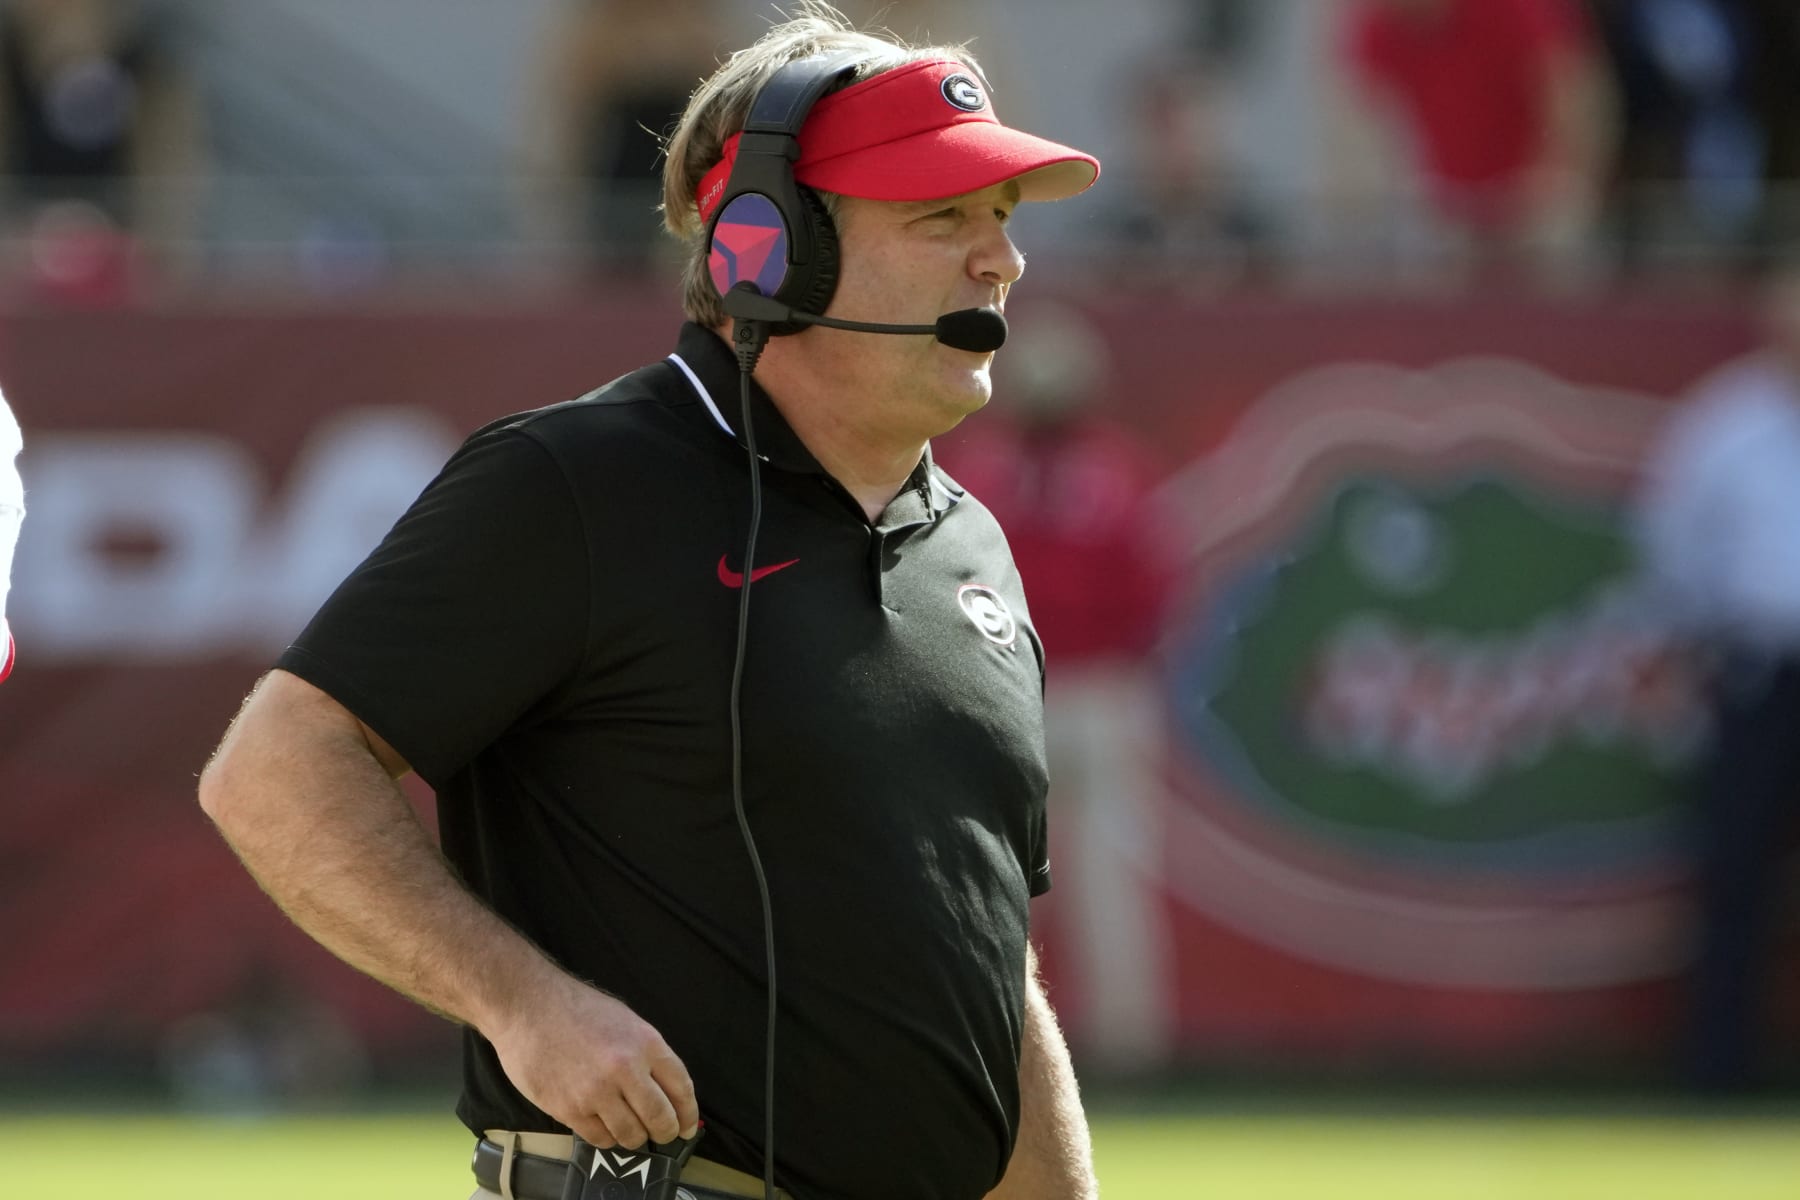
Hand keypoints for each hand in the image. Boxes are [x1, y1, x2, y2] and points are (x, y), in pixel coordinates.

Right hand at [486, 972, 699, 1148]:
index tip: (686, 1127)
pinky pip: (600, 1138)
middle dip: (665, 1132)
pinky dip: (607, 1137)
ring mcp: (596, 1092)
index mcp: (645, 1043)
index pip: (681, 1088)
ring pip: (631, 1135)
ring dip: (635, 1137)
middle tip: (662, 1135)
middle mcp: (625, 1070)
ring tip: (630, 1129)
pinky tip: (604, 1125)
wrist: (528, 1006)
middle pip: (660, 1118)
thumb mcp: (626, 1020)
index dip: (687, 1113)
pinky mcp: (569, 1109)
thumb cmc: (578, 1009)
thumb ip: (647, 1054)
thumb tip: (666, 1090)